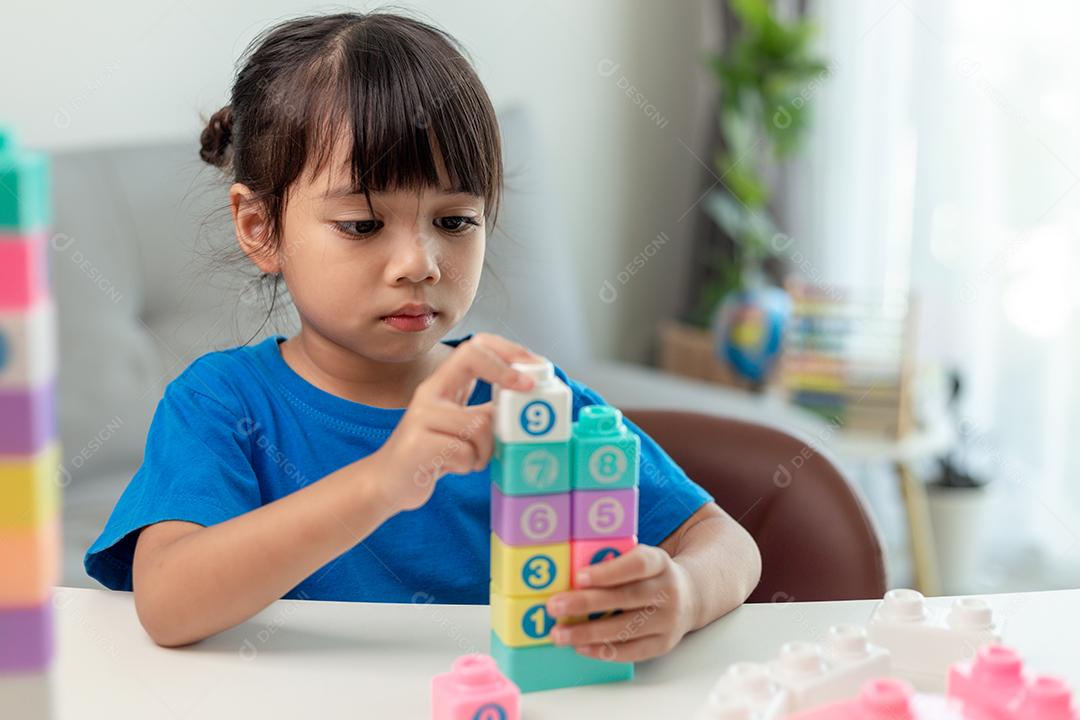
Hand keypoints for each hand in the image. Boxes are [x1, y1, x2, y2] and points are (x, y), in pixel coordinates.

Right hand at [373, 333, 538, 512]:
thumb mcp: (460, 423)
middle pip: (471, 358)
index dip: (506, 350)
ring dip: (487, 448)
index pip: (473, 346)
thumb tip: (531, 404)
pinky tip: (453, 468)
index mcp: (443, 383)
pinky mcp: (418, 445)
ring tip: (474, 458)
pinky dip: (469, 465)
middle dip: (506, 372)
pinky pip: (465, 452)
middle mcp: (430, 393)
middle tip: (528, 390)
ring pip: (479, 422)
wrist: (389, 482)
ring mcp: (421, 416)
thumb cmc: (433, 451)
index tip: (534, 366)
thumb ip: (487, 411)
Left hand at [545, 545, 697, 661]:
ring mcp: (668, 620)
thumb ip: (613, 562)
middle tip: (555, 607)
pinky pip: (630, 651)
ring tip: (559, 634)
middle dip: (586, 603)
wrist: (689, 597)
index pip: (636, 565)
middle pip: (625, 597)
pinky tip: (580, 647)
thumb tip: (568, 574)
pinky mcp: (663, 644)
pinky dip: (603, 650)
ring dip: (587, 633)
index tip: (579, 576)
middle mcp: (668, 591)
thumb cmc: (649, 576)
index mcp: (659, 563)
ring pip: (625, 628)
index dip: (608, 571)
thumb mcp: (640, 558)